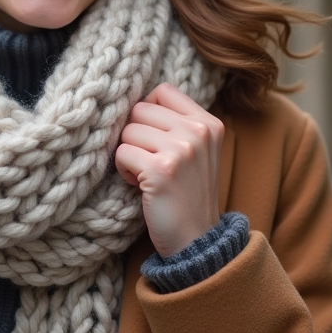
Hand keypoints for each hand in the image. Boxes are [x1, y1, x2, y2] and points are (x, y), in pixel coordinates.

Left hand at [114, 83, 222, 257]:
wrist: (197, 241)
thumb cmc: (188, 194)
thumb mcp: (196, 152)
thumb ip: (176, 123)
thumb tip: (135, 100)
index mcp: (209, 123)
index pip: (162, 91)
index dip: (148, 112)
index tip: (152, 137)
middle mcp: (198, 132)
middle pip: (140, 109)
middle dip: (135, 135)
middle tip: (149, 161)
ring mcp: (181, 150)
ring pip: (128, 130)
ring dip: (128, 154)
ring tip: (146, 175)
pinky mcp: (161, 170)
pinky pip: (122, 153)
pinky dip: (124, 171)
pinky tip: (142, 186)